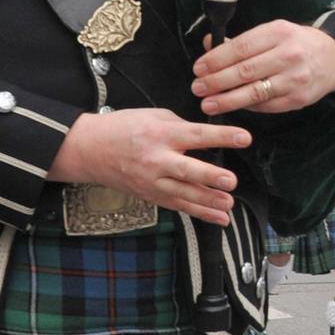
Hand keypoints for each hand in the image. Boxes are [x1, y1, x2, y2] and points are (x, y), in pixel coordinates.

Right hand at [47, 109, 250, 225]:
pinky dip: (199, 213)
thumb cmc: (123, 127)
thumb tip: (208, 136)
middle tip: (231, 181)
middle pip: (186, 171)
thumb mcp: (154, 116)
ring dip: (208, 202)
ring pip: (184, 195)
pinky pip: (178, 206)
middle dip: (209, 177)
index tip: (245, 138)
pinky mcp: (151, 196)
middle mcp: (157, 160)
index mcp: (161, 134)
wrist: (89, 150)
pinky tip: (220, 218)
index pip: (197, 135)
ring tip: (229, 206)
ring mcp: (152, 182)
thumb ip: (183, 126)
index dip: (222, 137)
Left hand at [193, 21, 334, 114]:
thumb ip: (242, 41)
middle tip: (198, 87)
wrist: (334, 58)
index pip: (241, 47)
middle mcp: (290, 55)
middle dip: (216, 81)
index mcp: (280, 32)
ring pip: (254, 92)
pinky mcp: (299, 98)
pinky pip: (266, 106)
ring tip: (207, 103)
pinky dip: (246, 107)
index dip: (216, 59)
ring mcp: (296, 78)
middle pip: (245, 71)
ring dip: (227, 100)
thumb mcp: (272, 32)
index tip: (199, 68)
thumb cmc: (296, 43)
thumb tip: (208, 44)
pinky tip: (232, 106)